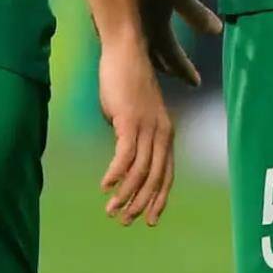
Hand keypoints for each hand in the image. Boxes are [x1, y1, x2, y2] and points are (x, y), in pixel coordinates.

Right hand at [98, 39, 174, 226]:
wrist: (125, 51)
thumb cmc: (127, 81)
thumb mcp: (133, 114)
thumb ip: (132, 136)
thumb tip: (122, 157)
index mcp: (165, 132)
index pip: (167, 174)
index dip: (159, 198)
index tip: (150, 219)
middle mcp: (161, 132)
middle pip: (155, 178)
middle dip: (141, 204)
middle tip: (125, 221)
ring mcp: (147, 127)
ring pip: (140, 171)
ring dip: (126, 195)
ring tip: (111, 211)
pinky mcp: (130, 121)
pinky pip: (125, 156)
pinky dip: (115, 174)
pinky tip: (105, 186)